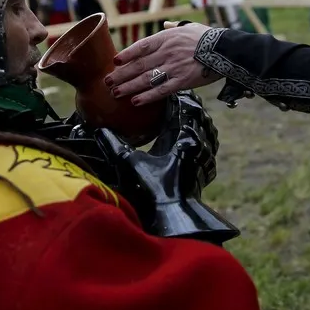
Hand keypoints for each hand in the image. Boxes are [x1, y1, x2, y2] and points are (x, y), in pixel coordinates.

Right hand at [94, 91, 230, 240]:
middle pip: (199, 116)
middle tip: (179, 101)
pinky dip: (204, 138)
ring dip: (198, 122)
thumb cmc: (152, 189)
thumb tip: (99, 130)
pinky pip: (210, 147)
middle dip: (189, 107)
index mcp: (184, 137)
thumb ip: (115, 144)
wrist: (174, 215)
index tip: (168, 94)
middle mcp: (200, 144)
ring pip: (208, 130)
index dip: (177, 99)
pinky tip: (196, 140)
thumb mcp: (130, 164)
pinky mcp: (208, 170)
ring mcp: (206, 157)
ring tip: (188, 116)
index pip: (184, 108)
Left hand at [104, 22, 222, 105]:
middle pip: (139, 65)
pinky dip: (147, 96)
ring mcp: (174, 67)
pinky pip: (161, 90)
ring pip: (146, 79)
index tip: (114, 62)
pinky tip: (136, 101)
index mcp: (167, 38)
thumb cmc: (207, 37)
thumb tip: (165, 24)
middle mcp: (167, 52)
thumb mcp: (188, 27)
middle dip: (121, 74)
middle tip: (107, 82)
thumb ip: (173, 27)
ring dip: (129, 87)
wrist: (226, 49)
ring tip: (116, 93)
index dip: (126, 55)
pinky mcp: (183, 81)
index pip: (141, 47)